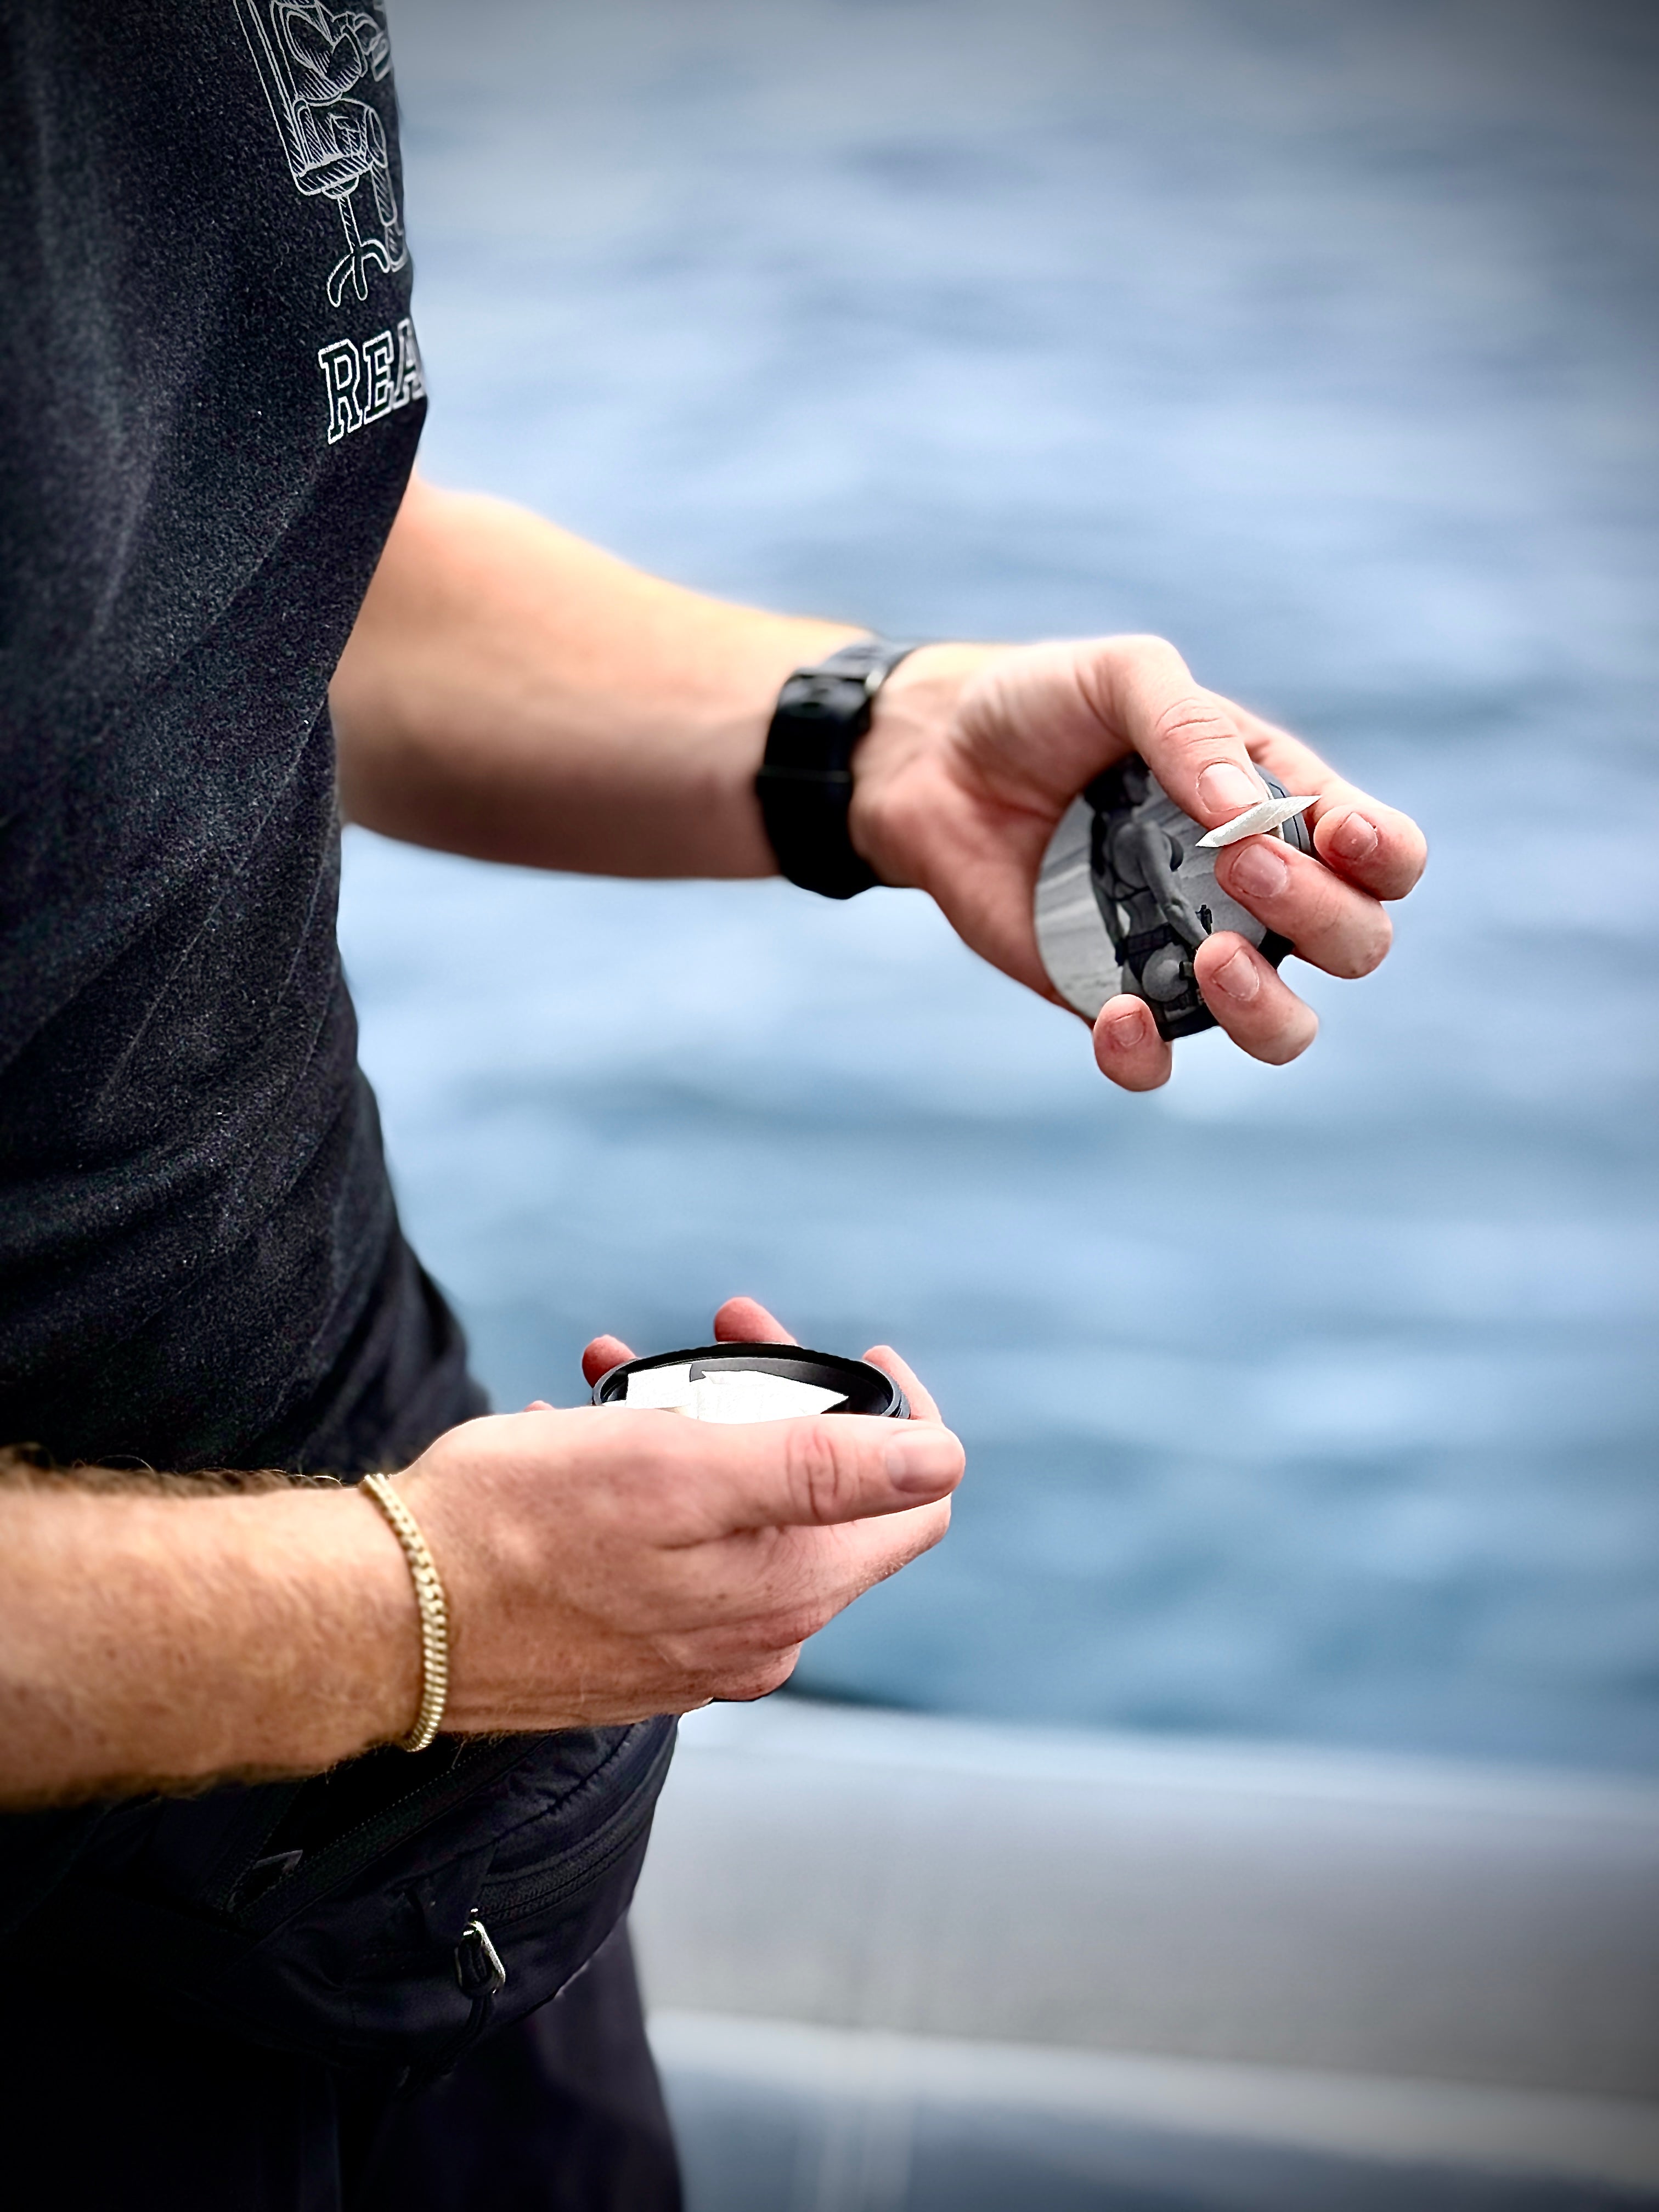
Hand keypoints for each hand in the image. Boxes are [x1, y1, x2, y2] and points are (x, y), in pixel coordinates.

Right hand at [394, 1298, 958, 1730]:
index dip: (902, 1418)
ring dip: (700, 1425)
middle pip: (823, 1499)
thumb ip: (823, 1472)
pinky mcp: (628, 1643)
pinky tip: (583, 1429)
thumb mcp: (684, 1471)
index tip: (855, 1357)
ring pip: (737, 1511)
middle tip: (723, 1330)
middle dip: (784, 1399)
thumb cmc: (521, 1531)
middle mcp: (754, 1635)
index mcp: (788, 1593)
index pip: (913, 1507)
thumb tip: (945, 1461)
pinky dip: (649, 1477)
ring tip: (622, 1370)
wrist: (385, 1616)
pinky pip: (672, 1546)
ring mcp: (690, 1646)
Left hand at [850, 636, 1426, 1090]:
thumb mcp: (1120, 678)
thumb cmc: (1040, 706)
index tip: (1339, 833)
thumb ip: (1188, 726)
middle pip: (1354, 943)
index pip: (1382, 854)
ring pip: (1283, 1027)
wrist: (931, 761)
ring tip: (1211, 960)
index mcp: (1277, 807)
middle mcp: (1251, 894)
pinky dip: (1151, 1053)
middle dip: (1322, 918)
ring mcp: (1186, 954)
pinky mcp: (1111, 997)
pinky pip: (1160, 1059)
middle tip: (1241, 870)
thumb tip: (1244, 815)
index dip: (1386, 857)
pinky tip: (1118, 1014)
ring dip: (1268, 1009)